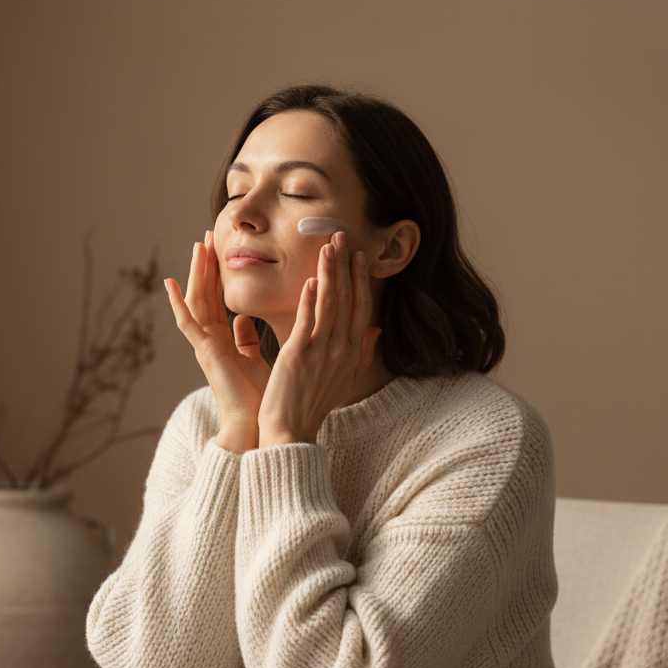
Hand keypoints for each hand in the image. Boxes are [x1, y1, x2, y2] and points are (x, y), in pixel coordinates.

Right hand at [166, 231, 270, 451]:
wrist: (255, 425)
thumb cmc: (258, 398)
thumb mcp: (256, 360)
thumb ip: (247, 340)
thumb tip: (245, 321)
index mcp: (223, 341)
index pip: (217, 300)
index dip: (216, 274)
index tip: (219, 248)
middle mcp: (210, 341)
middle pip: (204, 295)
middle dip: (205, 265)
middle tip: (207, 235)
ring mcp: (204, 347)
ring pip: (195, 303)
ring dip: (195, 274)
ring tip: (197, 247)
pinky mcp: (204, 354)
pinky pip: (187, 324)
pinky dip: (177, 304)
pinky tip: (170, 284)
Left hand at [257, 232, 380, 446]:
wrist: (292, 431)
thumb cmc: (313, 406)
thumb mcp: (345, 379)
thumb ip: (361, 352)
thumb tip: (376, 330)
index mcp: (351, 353)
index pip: (361, 308)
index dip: (361, 280)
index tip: (359, 257)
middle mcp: (341, 350)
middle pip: (348, 299)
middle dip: (345, 266)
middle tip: (341, 236)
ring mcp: (321, 352)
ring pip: (330, 304)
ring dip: (329, 273)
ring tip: (328, 247)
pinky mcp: (299, 355)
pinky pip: (308, 322)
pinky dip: (310, 300)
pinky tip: (310, 280)